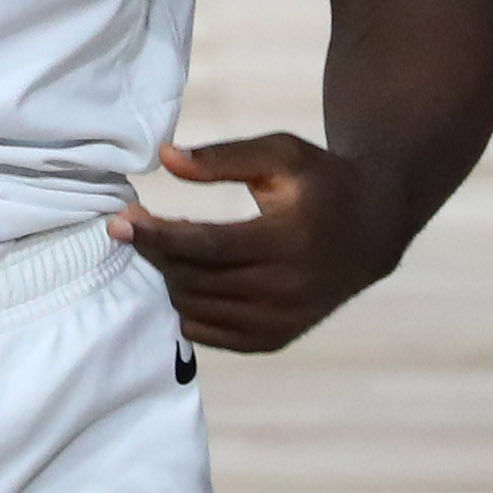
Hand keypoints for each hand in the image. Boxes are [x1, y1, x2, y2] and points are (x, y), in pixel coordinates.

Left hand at [112, 133, 394, 351]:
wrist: (372, 228)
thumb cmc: (320, 183)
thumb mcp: (280, 154)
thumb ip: (223, 156)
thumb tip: (165, 158)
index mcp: (290, 240)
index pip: (207, 246)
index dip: (158, 235)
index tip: (120, 220)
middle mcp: (289, 288)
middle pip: (196, 279)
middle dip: (155, 253)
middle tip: (130, 227)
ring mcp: (284, 320)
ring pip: (198, 308)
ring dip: (168, 279)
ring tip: (160, 247)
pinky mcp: (277, 339)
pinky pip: (212, 334)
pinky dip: (188, 309)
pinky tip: (181, 279)